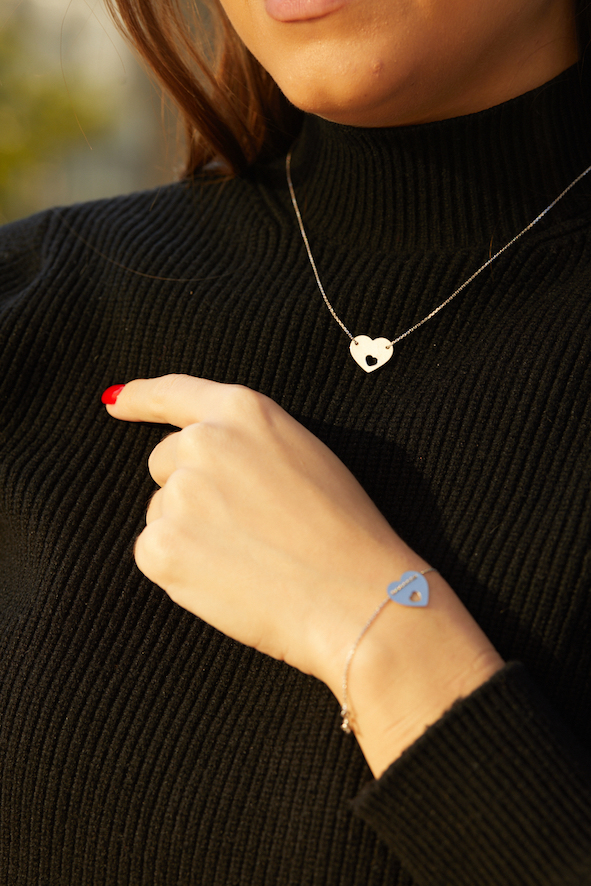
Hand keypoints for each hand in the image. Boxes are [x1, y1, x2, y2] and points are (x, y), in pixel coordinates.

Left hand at [105, 375, 502, 773]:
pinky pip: (154, 552)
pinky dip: (180, 569)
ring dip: (189, 531)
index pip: (175, 393)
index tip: (116, 402)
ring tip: (249, 555)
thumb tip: (196, 456)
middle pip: (166, 463)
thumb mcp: (302, 454)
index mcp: (242, 412)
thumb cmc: (343, 530)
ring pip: (163, 511)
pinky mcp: (161, 546)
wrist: (354, 595)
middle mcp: (202, 443)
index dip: (140, 397)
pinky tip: (227, 578)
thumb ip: (246, 443)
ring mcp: (179, 494)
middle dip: (191, 489)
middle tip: (244, 524)